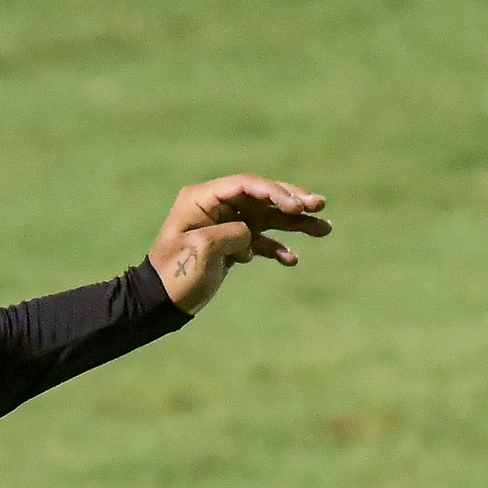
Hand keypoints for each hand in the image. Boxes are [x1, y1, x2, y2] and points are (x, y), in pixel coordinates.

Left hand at [147, 173, 330, 312]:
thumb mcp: (202, 249)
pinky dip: (277, 249)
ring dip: (296, 224)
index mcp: (202, 199)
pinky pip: (261, 241)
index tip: (296, 207)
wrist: (162, 302)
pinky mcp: (233, 245)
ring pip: (268, 218)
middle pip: (262, 196)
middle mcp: (217, 207)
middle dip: (292, 201)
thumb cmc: (176, 273)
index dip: (273, 191)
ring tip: (325, 228)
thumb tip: (250, 232)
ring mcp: (227, 225)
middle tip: (319, 205)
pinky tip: (292, 259)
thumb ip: (232, 233)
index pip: (245, 185)